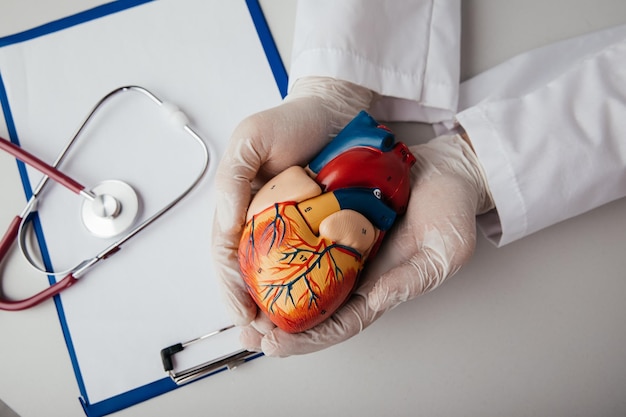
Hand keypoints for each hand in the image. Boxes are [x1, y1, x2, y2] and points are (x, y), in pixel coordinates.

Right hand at [212, 77, 373, 325]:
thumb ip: (232, 178)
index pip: (227, 257)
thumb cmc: (291, 120)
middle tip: (261, 339)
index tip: (242, 318)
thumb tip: (227, 224)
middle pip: (250, 276)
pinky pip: (313, 263)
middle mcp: (263, 223)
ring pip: (280, 277)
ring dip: (279, 309)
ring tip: (285, 338)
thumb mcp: (250, 138)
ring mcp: (292, 227)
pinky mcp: (322, 227)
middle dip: (252, 310)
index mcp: (240, 207)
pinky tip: (313, 310)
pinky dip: (310, 289)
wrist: (335, 110)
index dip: (231, 290)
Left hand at [240, 133, 493, 355]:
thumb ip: (412, 278)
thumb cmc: (451, 211)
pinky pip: (302, 243)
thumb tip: (376, 298)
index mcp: (380, 288)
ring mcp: (343, 249)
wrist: (445, 170)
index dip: (306, 339)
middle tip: (247, 332)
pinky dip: (279, 255)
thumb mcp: (444, 250)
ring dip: (271, 295)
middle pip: (312, 310)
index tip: (274, 344)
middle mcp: (356, 273)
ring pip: (301, 280)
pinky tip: (254, 259)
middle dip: (278, 327)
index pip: (339, 324)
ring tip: (241, 305)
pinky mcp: (333, 222)